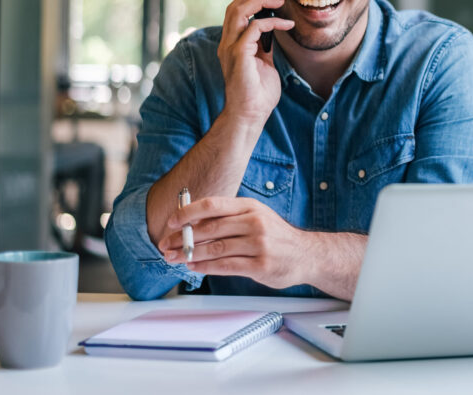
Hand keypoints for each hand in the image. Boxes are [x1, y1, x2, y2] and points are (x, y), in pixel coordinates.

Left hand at [159, 196, 309, 288]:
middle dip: (183, 238)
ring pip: (215, 249)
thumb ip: (228, 218)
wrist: (306, 254)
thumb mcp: (256, 217)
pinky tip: (194, 267)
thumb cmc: (275, 236)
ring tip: (175, 258)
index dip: (188, 213)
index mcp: (250, 207)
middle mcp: (255, 222)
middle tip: (166, 245)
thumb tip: (192, 223)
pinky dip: (205, 267)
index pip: (213, 205)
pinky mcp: (260, 265)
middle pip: (210, 228)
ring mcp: (259, 244)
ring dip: (190, 255)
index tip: (171, 222)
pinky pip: (225, 266)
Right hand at [218, 0, 294, 126]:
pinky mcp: (239, 55)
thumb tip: (272, 34)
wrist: (250, 114)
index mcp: (232, 45)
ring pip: (238, 12)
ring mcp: (230, 48)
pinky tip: (286, 25)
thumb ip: (264, 48)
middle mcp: (227, 44)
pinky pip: (253, 28)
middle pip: (233, 7)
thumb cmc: (258, 93)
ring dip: (258, 1)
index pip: (235, 13)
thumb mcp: (264, 64)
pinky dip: (270, 23)